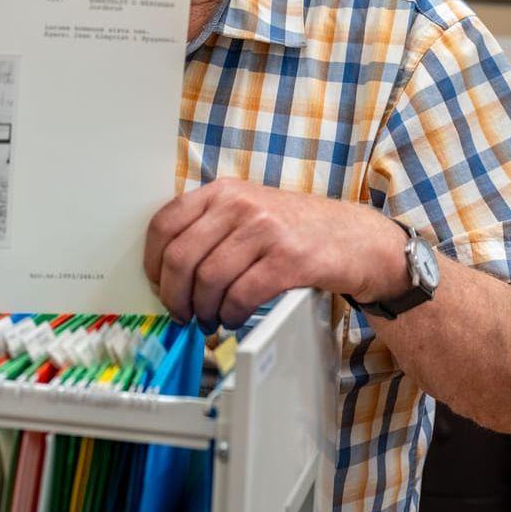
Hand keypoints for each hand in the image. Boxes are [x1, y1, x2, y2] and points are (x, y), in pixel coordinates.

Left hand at [143, 178, 405, 330]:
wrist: (357, 238)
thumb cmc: (298, 229)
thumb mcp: (249, 211)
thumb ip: (210, 227)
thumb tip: (165, 269)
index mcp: (223, 191)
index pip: (165, 223)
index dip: (152, 262)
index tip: (156, 284)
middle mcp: (240, 204)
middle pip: (181, 257)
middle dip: (174, 296)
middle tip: (181, 314)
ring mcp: (265, 230)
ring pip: (208, 280)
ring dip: (203, 310)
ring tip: (210, 320)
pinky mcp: (288, 259)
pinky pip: (241, 295)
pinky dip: (231, 314)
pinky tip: (234, 318)